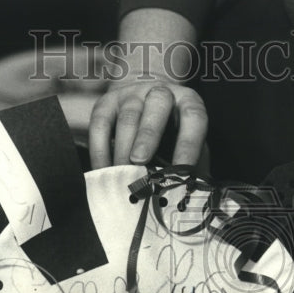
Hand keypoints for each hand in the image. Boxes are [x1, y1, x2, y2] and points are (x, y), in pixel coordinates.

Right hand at [88, 77, 207, 167]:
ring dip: (123, 148)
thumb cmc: (171, 141)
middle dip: (149, 134)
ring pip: (128, 116)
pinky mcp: (106, 103)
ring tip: (122, 175)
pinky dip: (100, 150)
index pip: (194, 118)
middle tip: (140, 161)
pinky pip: (100, 124)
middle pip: (158, 104)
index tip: (182, 173)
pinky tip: (103, 172)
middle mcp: (161, 92)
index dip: (189, 144)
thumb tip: (183, 199)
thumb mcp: (185, 150)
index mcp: (188, 102)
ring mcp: (131, 95)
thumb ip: (187, 170)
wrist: (144, 114)